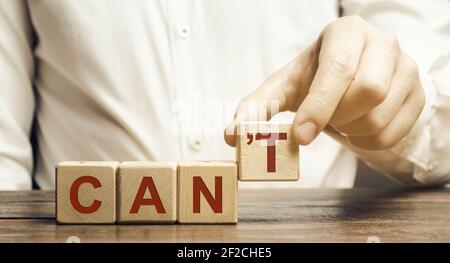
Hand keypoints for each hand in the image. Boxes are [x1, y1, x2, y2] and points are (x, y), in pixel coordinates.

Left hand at [224, 16, 424, 150]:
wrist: (350, 77)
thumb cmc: (314, 78)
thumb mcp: (284, 86)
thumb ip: (256, 107)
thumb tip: (233, 136)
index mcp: (346, 32)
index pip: (339, 69)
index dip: (319, 106)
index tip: (300, 135)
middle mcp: (383, 42)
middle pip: (368, 91)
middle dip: (338, 116)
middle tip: (325, 118)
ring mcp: (407, 67)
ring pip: (381, 115)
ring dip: (351, 130)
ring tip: (340, 119)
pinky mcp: (418, 93)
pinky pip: (395, 133)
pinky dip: (368, 141)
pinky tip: (357, 127)